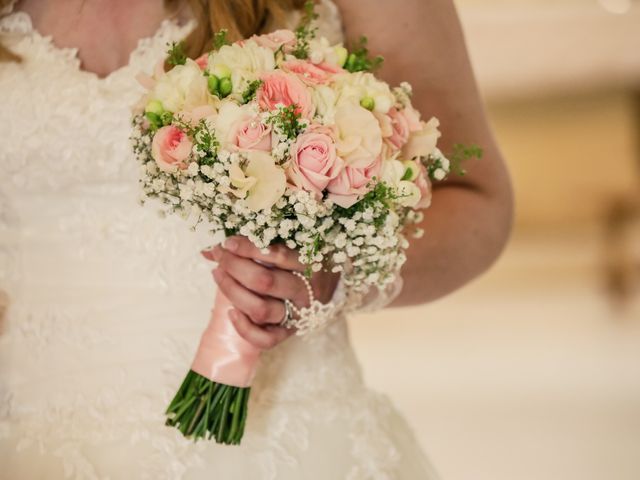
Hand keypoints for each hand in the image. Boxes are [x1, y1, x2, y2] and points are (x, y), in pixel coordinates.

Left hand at [201, 236, 339, 349]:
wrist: (329, 286)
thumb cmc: (303, 260)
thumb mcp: (289, 245)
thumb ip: (256, 244)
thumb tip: (210, 250)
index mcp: (311, 264)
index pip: (277, 255)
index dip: (248, 248)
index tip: (228, 243)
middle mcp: (306, 291)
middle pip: (264, 282)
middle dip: (234, 267)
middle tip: (221, 257)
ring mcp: (298, 314)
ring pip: (260, 309)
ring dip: (232, 291)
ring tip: (218, 275)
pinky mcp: (289, 332)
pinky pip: (266, 339)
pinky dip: (244, 328)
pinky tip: (231, 312)